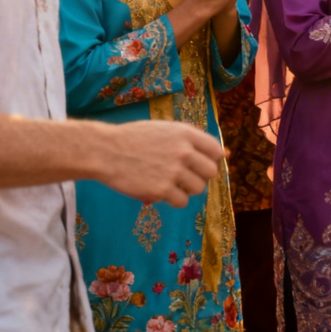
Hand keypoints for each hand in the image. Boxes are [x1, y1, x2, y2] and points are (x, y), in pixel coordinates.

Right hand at [97, 120, 224, 208]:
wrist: (106, 150)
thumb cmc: (134, 138)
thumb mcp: (165, 130)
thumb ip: (191, 140)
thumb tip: (224, 154)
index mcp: (185, 133)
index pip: (216, 150)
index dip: (211, 159)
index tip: (201, 164)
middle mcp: (184, 151)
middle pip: (211, 171)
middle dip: (200, 176)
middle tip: (186, 177)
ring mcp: (173, 171)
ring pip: (198, 188)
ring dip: (188, 189)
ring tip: (174, 185)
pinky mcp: (161, 189)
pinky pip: (182, 201)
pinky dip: (175, 200)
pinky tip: (164, 194)